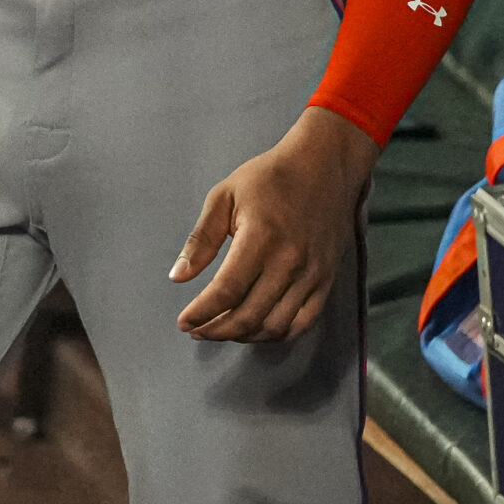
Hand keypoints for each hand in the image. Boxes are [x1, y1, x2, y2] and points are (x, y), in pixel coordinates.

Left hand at [171, 106, 380, 342]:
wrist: (325, 167)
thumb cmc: (270, 178)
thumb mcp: (224, 196)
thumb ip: (201, 239)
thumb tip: (177, 277)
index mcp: (260, 239)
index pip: (226, 291)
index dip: (202, 312)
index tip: (183, 321)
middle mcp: (289, 263)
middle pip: (249, 315)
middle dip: (216, 330)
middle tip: (197, 329)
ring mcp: (311, 275)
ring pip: (274, 326)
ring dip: (244, 336)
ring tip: (221, 330)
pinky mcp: (325, 281)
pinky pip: (302, 323)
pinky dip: (276, 334)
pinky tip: (255, 329)